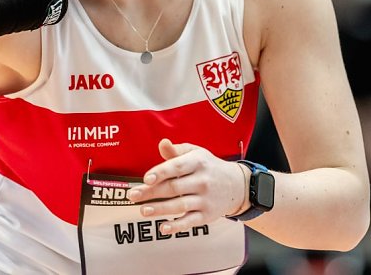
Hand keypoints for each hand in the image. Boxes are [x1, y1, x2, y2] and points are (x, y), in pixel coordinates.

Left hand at [126, 139, 246, 234]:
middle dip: (151, 192)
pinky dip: (176, 226)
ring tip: (143, 210)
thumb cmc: (208, 167)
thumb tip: (162, 143)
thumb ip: (176, 151)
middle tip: (133, 195)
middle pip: (174, 188)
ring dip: (160, 209)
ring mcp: (205, 199)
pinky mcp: (207, 215)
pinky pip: (190, 222)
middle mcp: (202, 181)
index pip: (176, 167)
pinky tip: (163, 227)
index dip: (160, 173)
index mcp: (198, 162)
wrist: (237, 185)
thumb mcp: (196, 153)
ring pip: (180, 205)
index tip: (146, 179)